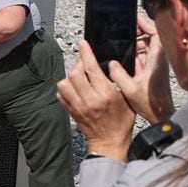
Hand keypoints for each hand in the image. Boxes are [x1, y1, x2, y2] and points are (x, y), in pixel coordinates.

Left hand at [57, 39, 134, 159]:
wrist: (110, 142)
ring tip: (79, 77)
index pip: (91, 68)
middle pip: (74, 74)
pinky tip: (74, 88)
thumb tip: (110, 63)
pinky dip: (65, 88)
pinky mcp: (71, 112)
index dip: (86, 53)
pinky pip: (61, 94)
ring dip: (70, 77)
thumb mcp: (127, 99)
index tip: (83, 43)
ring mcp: (78, 107)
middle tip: (83, 62)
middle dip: (78, 64)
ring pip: (64, 83)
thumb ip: (119, 81)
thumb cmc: (122, 121)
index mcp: (106, 94)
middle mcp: (90, 100)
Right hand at [109, 16, 174, 122]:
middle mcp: (157, 61)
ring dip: (135, 44)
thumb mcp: (130, 90)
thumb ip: (119, 75)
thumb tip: (111, 63)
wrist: (161, 116)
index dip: (146, 24)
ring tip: (121, 44)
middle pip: (151, 38)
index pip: (156, 34)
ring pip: (147, 47)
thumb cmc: (151, 105)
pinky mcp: (151, 72)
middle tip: (124, 31)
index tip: (135, 20)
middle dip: (138, 32)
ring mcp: (155, 66)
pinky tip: (124, 57)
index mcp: (156, 60)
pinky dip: (135, 53)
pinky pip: (144, 57)